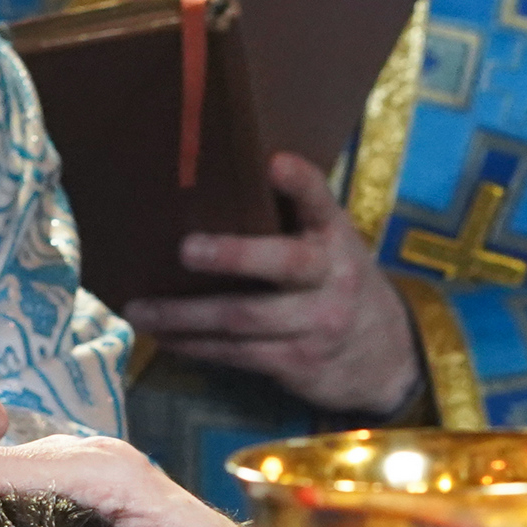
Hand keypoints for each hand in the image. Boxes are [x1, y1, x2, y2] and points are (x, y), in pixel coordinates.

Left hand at [123, 154, 422, 416]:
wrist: (387, 358)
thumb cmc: (338, 284)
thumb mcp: (333, 246)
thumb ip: (294, 219)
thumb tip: (220, 180)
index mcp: (336, 237)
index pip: (321, 202)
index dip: (300, 182)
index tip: (274, 162)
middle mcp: (331, 278)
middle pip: (282, 266)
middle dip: (232, 257)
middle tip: (185, 250)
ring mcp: (316, 326)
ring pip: (242, 319)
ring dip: (184, 316)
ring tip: (139, 309)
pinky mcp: (297, 363)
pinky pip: (236, 354)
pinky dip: (195, 346)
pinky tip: (164, 338)